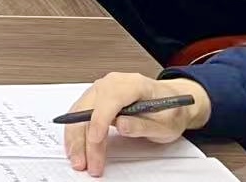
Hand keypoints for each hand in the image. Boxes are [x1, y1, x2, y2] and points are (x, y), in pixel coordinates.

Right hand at [63, 74, 210, 175]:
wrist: (171, 102)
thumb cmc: (170, 111)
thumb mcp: (165, 125)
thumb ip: (143, 125)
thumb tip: (121, 125)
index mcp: (133, 84)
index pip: (109, 100)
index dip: (99, 121)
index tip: (95, 141)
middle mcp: (112, 83)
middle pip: (89, 108)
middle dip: (83, 137)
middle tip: (86, 161)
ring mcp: (101, 89)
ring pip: (79, 112)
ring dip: (75, 137)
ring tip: (78, 159)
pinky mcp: (96, 98)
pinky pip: (79, 113)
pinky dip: (75, 131)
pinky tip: (74, 146)